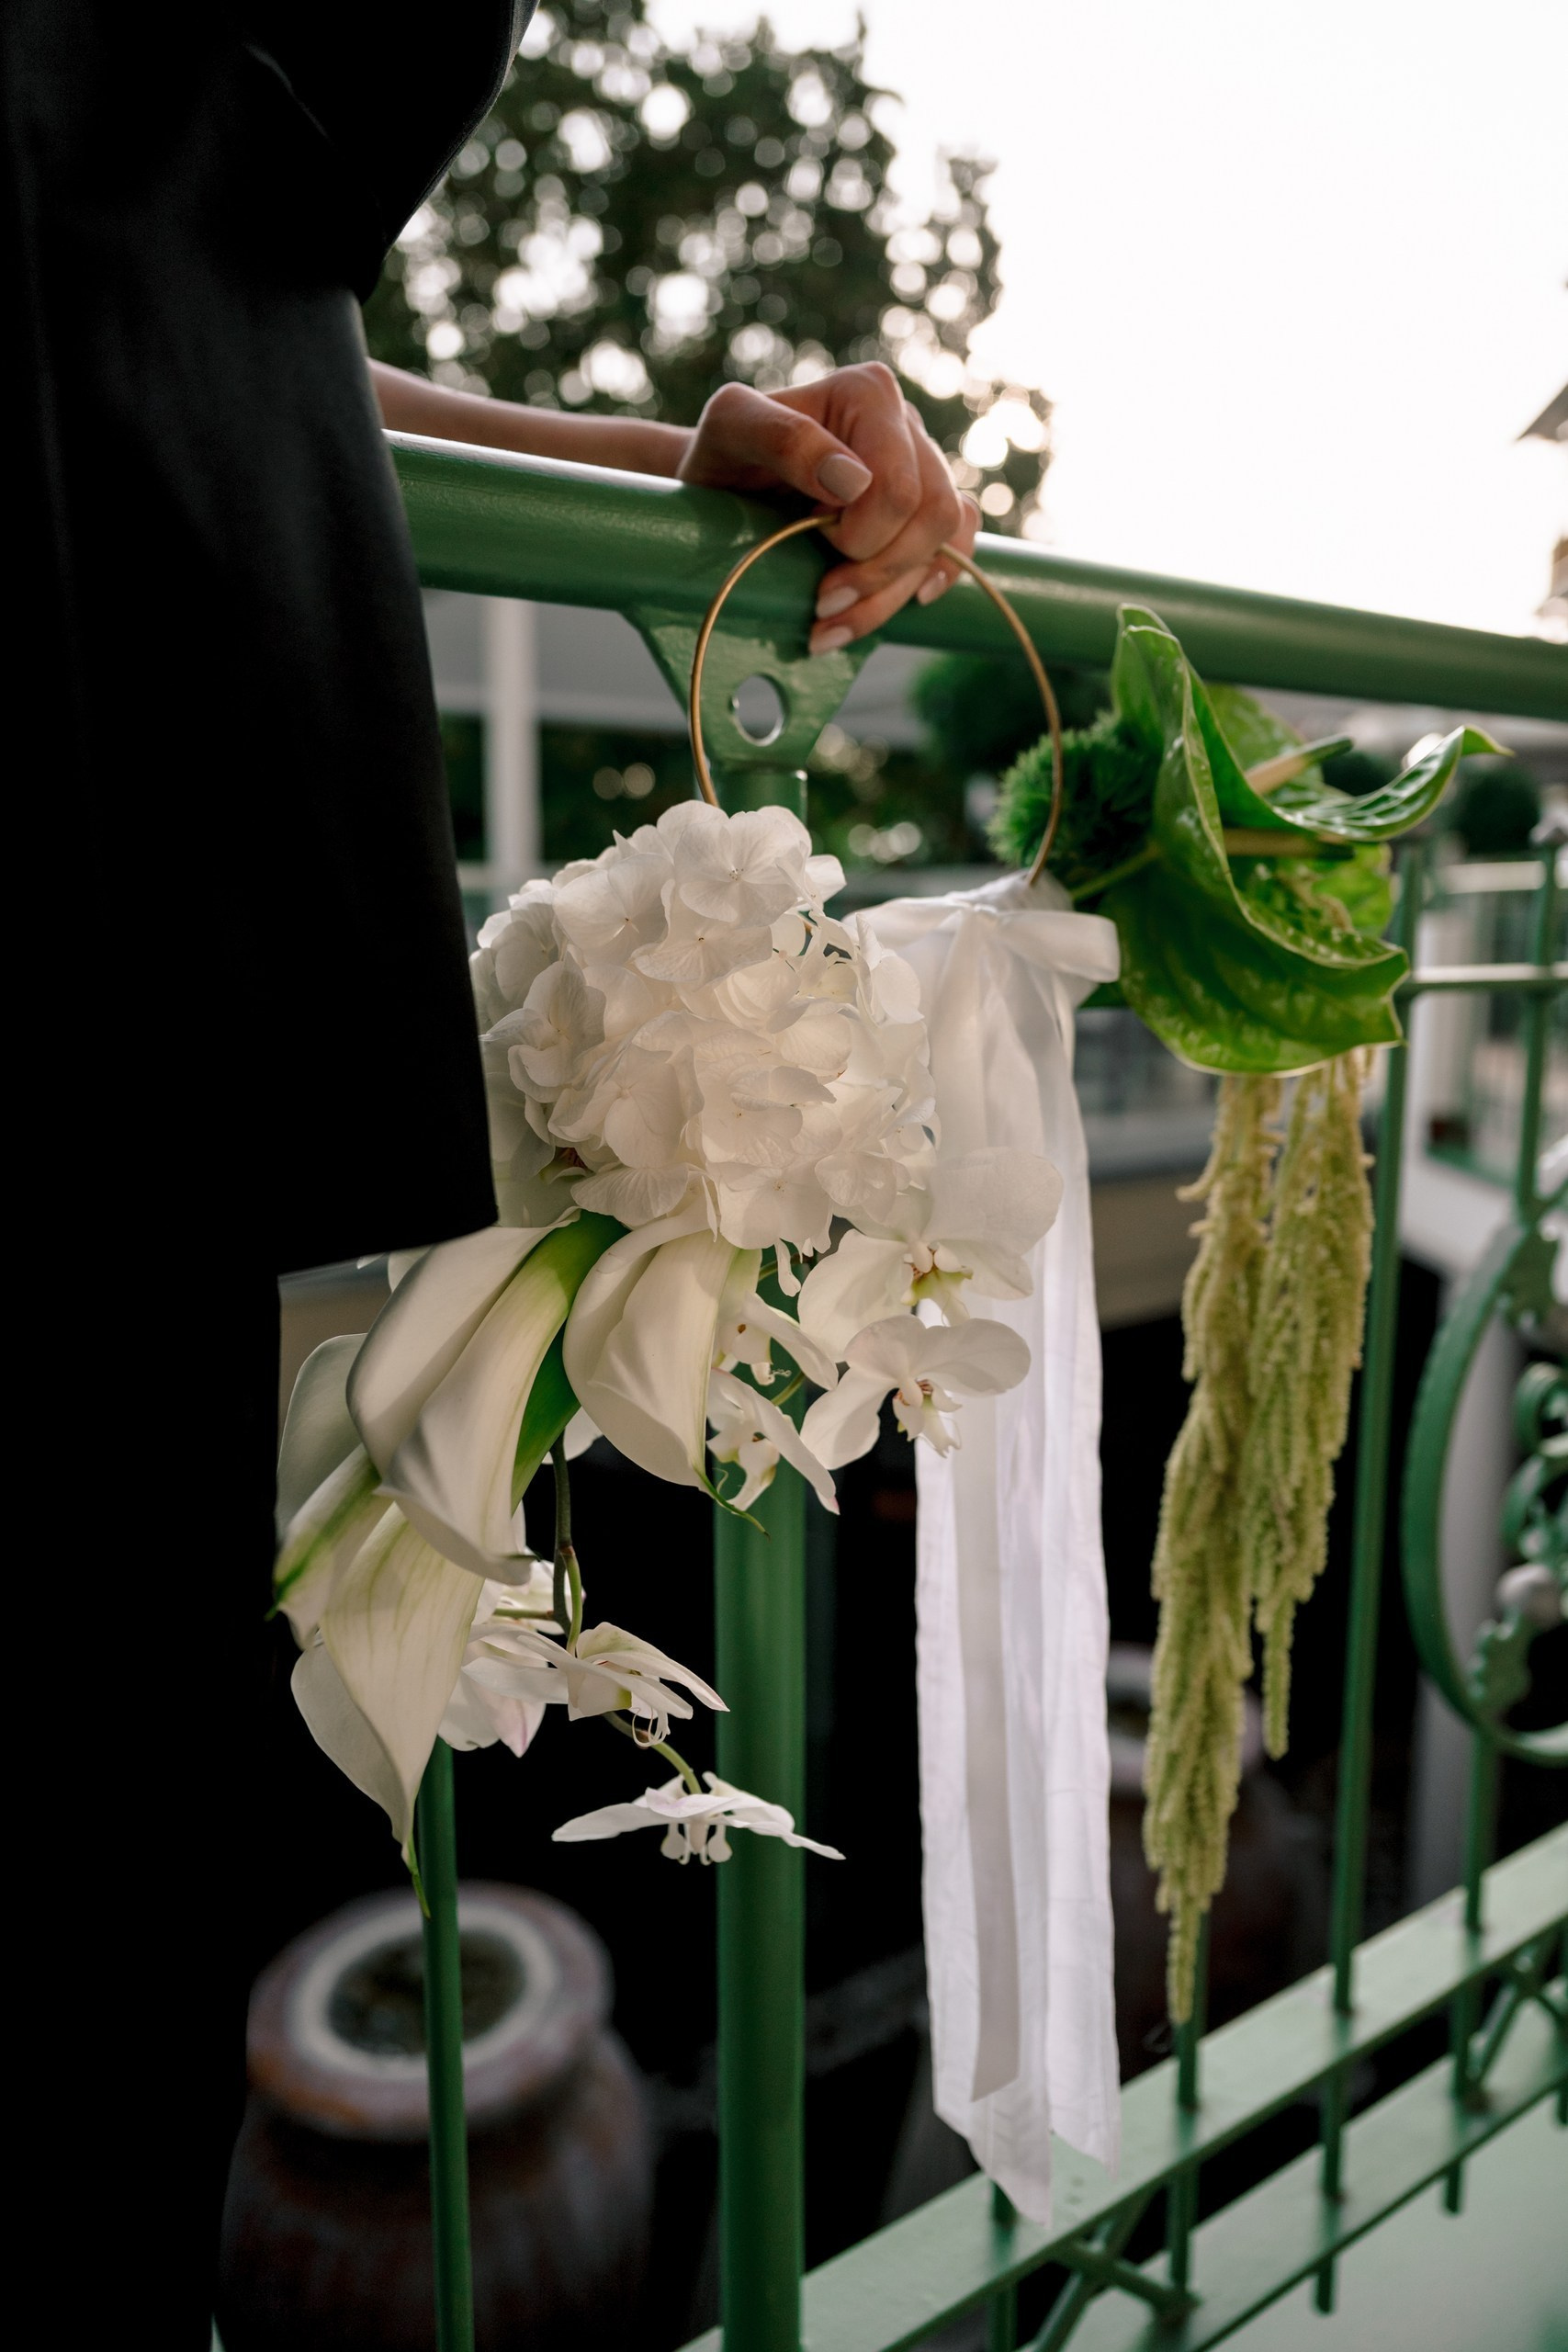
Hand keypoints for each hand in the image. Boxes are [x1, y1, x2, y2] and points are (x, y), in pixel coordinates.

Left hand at [676, 364, 979, 654]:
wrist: (722, 487)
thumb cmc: (723, 454)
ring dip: (890, 597)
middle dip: (876, 573)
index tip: (808, 538)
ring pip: (945, 540)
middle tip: (820, 599)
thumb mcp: (730, 430)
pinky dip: (929, 583)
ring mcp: (923, 466)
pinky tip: (904, 601)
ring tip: (831, 620)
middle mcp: (905, 424)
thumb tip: (855, 480)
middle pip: (932, 516)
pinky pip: (958, 546)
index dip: (860, 536)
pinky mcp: (926, 506)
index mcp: (869, 394)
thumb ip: (784, 438)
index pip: (898, 488)